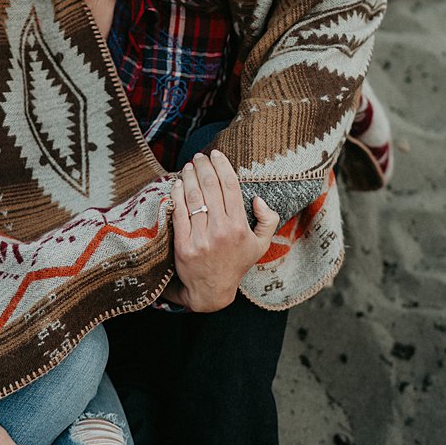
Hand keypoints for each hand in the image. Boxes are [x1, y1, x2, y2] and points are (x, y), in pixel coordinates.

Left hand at [167, 150, 278, 311]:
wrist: (211, 290)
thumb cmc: (236, 264)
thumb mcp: (261, 245)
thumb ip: (268, 220)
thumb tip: (257, 198)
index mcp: (240, 227)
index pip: (230, 187)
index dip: (222, 166)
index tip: (217, 155)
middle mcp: (220, 230)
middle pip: (210, 187)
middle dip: (204, 167)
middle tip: (200, 156)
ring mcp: (201, 238)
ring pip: (194, 197)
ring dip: (189, 177)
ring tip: (189, 166)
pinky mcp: (183, 245)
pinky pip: (179, 213)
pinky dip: (177, 195)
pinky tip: (177, 183)